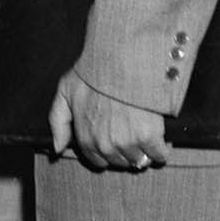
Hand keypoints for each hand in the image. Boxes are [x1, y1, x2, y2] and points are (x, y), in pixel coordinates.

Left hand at [49, 71, 170, 172]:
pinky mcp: (149, 137)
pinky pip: (159, 155)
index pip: (99, 161)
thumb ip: (58, 121)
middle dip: (125, 150)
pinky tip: (160, 137)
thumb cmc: (94, 72)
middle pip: (120, 161)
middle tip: (130, 132)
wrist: (121, 59)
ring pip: (139, 160)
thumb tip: (57, 148)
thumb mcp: (66, 91)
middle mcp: (105, 146)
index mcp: (86, 138)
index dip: (107, 150)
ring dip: (144, 150)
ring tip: (145, 132)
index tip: (114, 137)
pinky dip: (162, 149)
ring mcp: (128, 143)